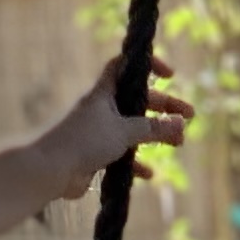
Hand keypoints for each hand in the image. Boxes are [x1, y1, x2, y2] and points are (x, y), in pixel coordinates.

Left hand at [43, 49, 192, 196]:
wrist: (49, 170)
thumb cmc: (84, 141)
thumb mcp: (124, 131)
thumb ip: (153, 128)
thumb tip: (181, 124)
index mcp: (104, 93)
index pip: (125, 66)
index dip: (147, 65)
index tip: (170, 74)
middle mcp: (100, 109)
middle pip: (137, 101)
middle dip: (164, 108)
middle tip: (189, 118)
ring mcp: (97, 133)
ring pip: (132, 129)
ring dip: (155, 135)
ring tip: (178, 143)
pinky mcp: (93, 155)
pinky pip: (120, 156)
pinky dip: (135, 163)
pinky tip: (148, 174)